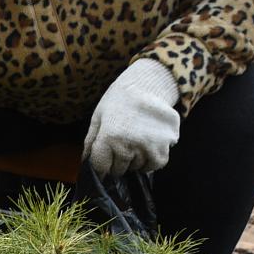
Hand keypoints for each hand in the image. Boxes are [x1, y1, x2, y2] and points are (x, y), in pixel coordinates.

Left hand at [84, 59, 181, 178]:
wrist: (148, 83)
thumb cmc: (119, 100)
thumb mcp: (98, 116)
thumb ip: (91, 141)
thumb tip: (85, 162)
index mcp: (109, 137)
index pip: (101, 168)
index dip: (101, 167)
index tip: (104, 163)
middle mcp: (130, 144)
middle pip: (119, 169)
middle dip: (117, 163)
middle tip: (121, 145)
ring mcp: (151, 145)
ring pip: (138, 168)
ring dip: (135, 161)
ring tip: (135, 142)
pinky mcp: (168, 143)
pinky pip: (157, 163)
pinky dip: (151, 160)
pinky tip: (148, 145)